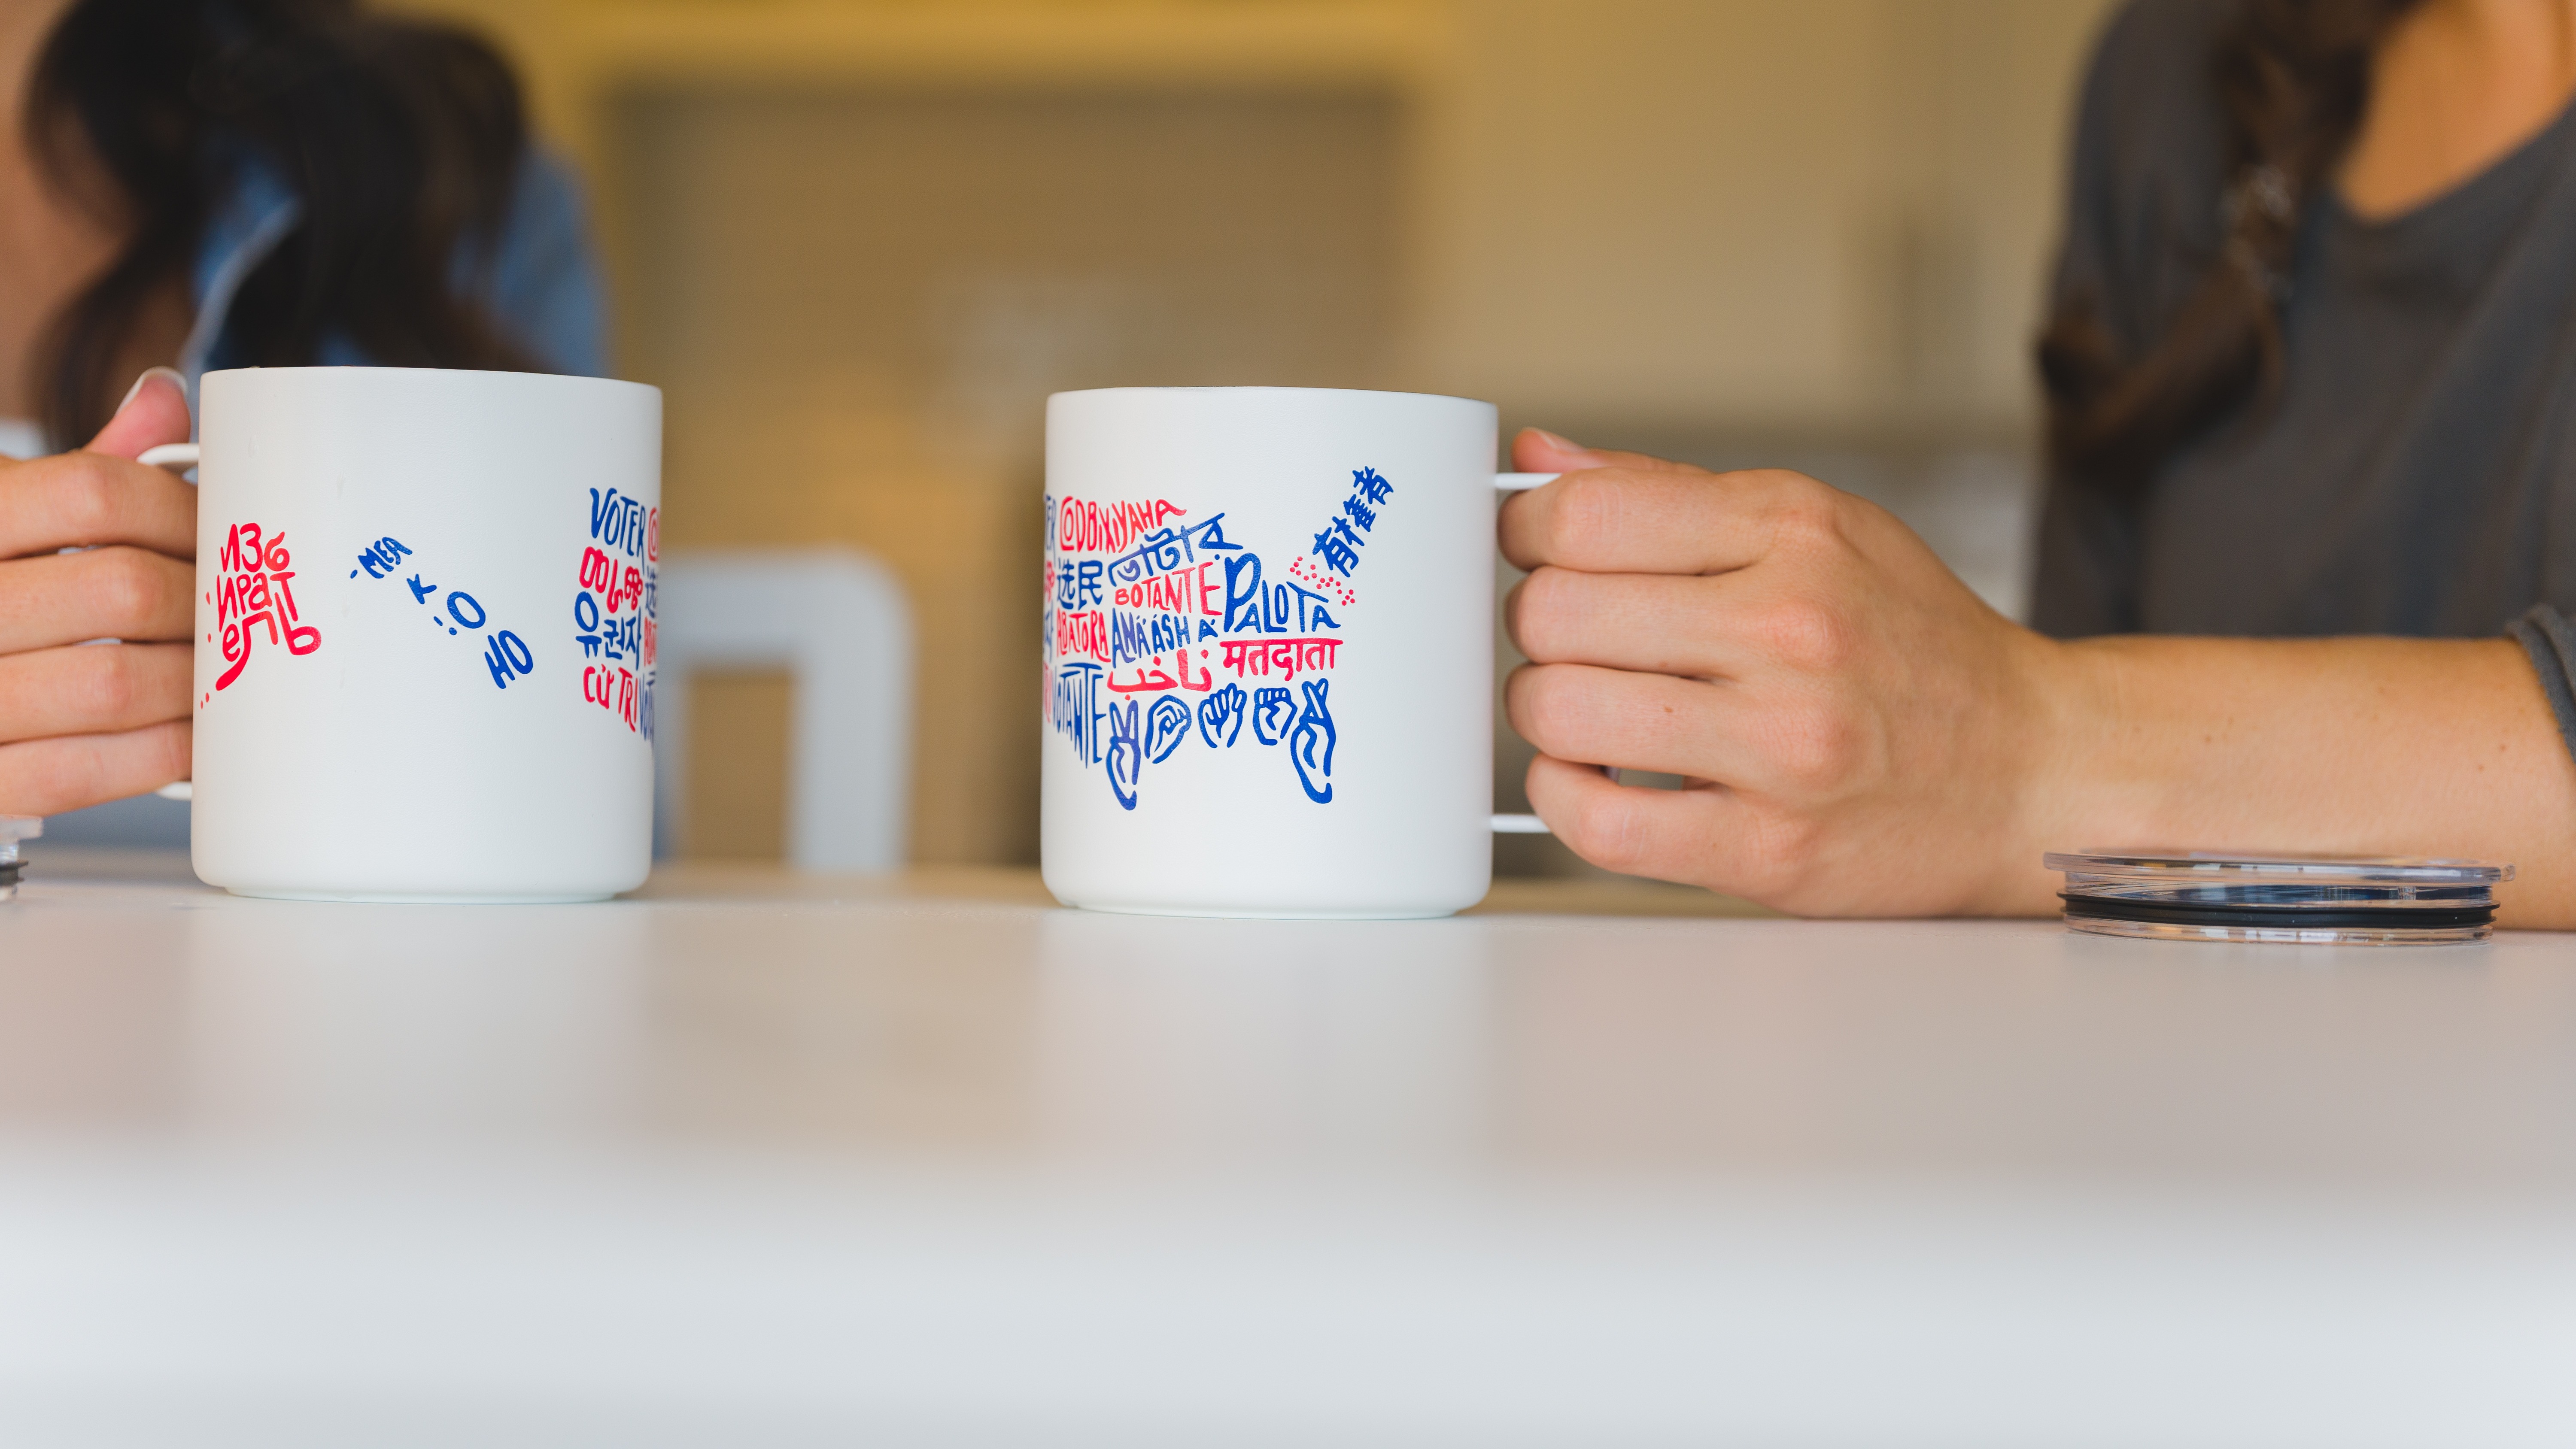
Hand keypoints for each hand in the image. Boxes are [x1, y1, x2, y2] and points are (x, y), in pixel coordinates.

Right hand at [0, 369, 197, 815]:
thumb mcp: (11, 514)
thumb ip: (87, 467)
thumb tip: (165, 396)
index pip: (95, 492)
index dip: (182, 512)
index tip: (226, 535)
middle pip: (123, 589)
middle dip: (207, 604)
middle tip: (248, 612)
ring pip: (113, 684)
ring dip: (198, 683)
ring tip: (236, 673)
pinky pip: (83, 770)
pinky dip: (160, 754)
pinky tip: (198, 739)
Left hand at [1500, 428, 2066, 914]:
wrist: (2037, 770)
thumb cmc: (1917, 648)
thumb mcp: (1820, 529)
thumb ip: (1667, 493)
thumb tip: (1535, 461)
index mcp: (1795, 534)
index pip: (1586, 515)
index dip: (1527, 534)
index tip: (1536, 553)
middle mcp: (1790, 631)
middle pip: (1554, 613)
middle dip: (1537, 626)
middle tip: (1573, 641)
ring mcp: (1781, 746)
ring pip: (1559, 713)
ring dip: (1544, 713)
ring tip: (1588, 709)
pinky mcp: (1769, 849)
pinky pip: (1598, 823)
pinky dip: (1563, 799)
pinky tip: (1591, 778)